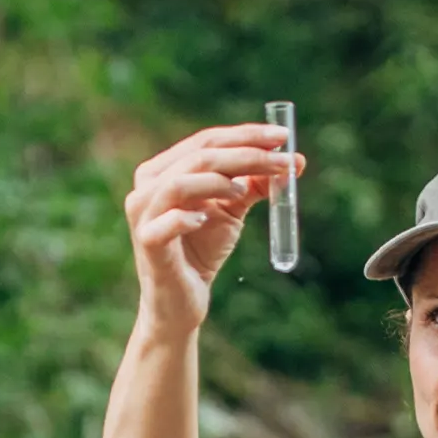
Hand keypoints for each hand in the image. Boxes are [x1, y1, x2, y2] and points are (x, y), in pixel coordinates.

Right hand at [123, 122, 306, 336]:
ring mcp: (143, 214)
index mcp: (165, 169)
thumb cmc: (202, 251)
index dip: (246, 135)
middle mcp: (148, 185)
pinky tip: (207, 219)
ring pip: (179, 183)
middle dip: (245, 155)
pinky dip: (189, 217)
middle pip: (199, 156)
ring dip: (218, 182)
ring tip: (244, 192)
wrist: (183, 302)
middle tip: (283, 161)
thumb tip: (293, 161)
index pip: (207, 141)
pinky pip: (168, 223)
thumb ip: (254, 184)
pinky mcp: (148, 243)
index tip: (283, 137)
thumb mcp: (231, 211)